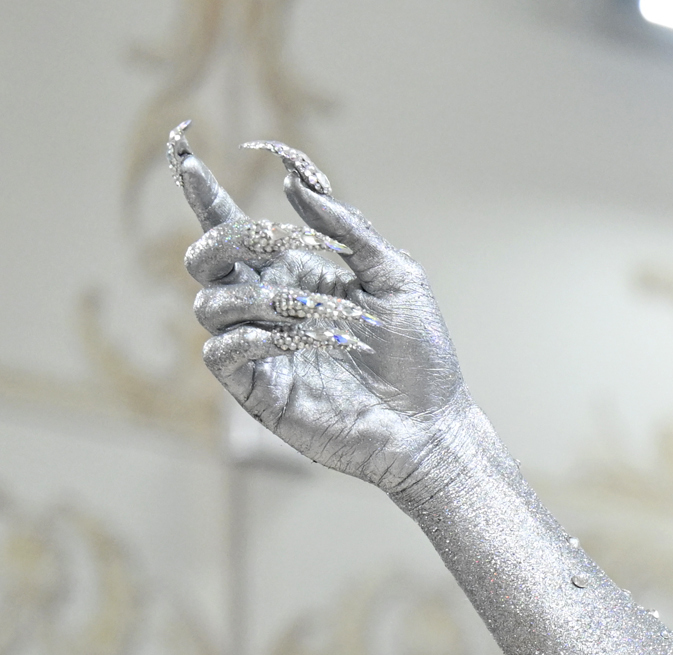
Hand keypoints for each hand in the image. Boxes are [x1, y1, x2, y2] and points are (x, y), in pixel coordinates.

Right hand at [171, 128, 474, 496]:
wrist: (430, 425)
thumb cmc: (419, 355)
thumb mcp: (396, 277)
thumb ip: (347, 228)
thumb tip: (294, 178)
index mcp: (294, 276)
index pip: (235, 231)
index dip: (204, 195)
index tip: (186, 156)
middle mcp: (268, 309)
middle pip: (205, 259)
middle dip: (226, 241)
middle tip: (270, 245)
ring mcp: (259, 351)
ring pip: (209, 303)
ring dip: (261, 298)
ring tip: (317, 315)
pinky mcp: (258, 391)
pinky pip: (220, 353)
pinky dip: (251, 338)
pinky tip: (296, 342)